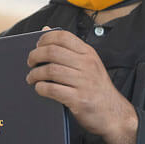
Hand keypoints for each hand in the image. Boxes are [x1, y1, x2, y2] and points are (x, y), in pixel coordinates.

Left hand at [26, 28, 137, 143]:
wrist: (114, 114)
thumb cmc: (97, 89)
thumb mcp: (88, 64)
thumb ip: (68, 48)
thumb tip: (46, 29)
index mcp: (88, 54)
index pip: (63, 36)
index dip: (45, 39)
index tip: (36, 46)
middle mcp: (87, 65)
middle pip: (53, 52)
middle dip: (35, 56)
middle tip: (30, 63)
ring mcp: (84, 82)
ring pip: (50, 70)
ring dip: (35, 74)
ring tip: (31, 78)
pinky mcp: (79, 99)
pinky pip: (53, 89)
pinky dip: (41, 88)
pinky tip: (39, 89)